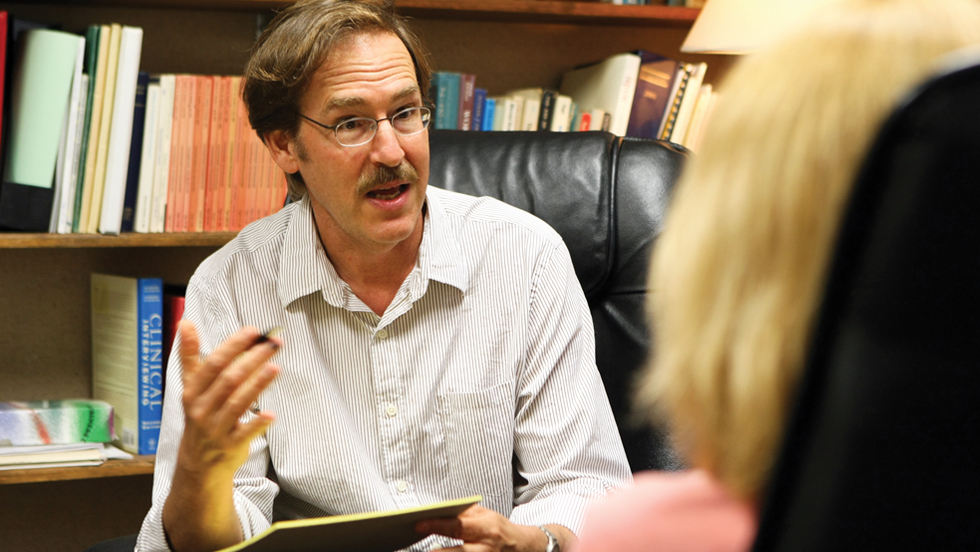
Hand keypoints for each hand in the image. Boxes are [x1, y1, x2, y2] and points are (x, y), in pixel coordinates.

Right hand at [162, 320, 280, 551]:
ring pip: (238, 403)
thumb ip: (191, 355)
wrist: (198, 463)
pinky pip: (245, 433)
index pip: (213, 365)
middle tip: (273, 344)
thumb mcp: (191, 387)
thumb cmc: (200, 416)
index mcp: (193, 392)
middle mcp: (202, 409)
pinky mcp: (230, 446)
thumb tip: (185, 322)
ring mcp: (216, 429)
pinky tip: (271, 413)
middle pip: (229, 380)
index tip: (252, 331)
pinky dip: (258, 423)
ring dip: (258, 384)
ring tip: (275, 367)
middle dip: (252, 359)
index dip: (232, 346)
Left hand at [416, 504, 573, 551]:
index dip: (436, 525)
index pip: (457, 526)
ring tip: (423, 551)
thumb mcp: (484, 515)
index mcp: (485, 529)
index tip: (417, 524)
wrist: (522, 547)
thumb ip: (462, 514)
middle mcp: (485, 549)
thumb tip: (436, 512)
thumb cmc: (498, 529)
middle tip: (412, 548)